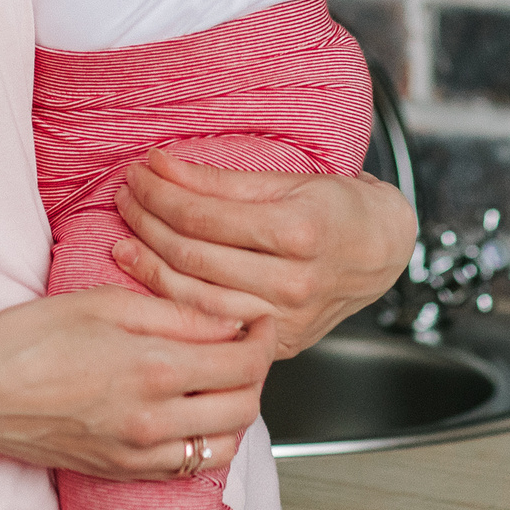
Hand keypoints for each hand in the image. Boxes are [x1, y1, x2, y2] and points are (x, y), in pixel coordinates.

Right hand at [0, 286, 268, 481]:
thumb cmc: (27, 339)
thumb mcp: (104, 303)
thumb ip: (176, 313)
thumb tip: (229, 318)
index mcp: (153, 368)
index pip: (243, 360)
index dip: (261, 335)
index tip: (257, 317)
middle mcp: (154, 419)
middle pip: (245, 405)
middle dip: (255, 371)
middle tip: (243, 343)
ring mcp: (139, 453)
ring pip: (224, 443)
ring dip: (234, 410)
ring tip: (217, 378)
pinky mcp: (122, 471)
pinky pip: (188, 466)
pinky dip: (203, 440)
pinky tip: (187, 411)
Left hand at [110, 150, 417, 358]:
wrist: (383, 252)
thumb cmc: (339, 208)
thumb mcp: (289, 181)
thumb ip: (222, 180)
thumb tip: (162, 166)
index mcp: (297, 232)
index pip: (204, 215)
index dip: (161, 192)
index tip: (140, 171)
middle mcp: (291, 282)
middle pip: (193, 255)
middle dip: (148, 221)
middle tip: (127, 195)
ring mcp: (284, 320)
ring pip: (195, 298)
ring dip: (149, 264)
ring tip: (125, 236)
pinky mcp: (278, 343)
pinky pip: (213, 325)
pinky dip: (175, 303)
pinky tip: (151, 279)